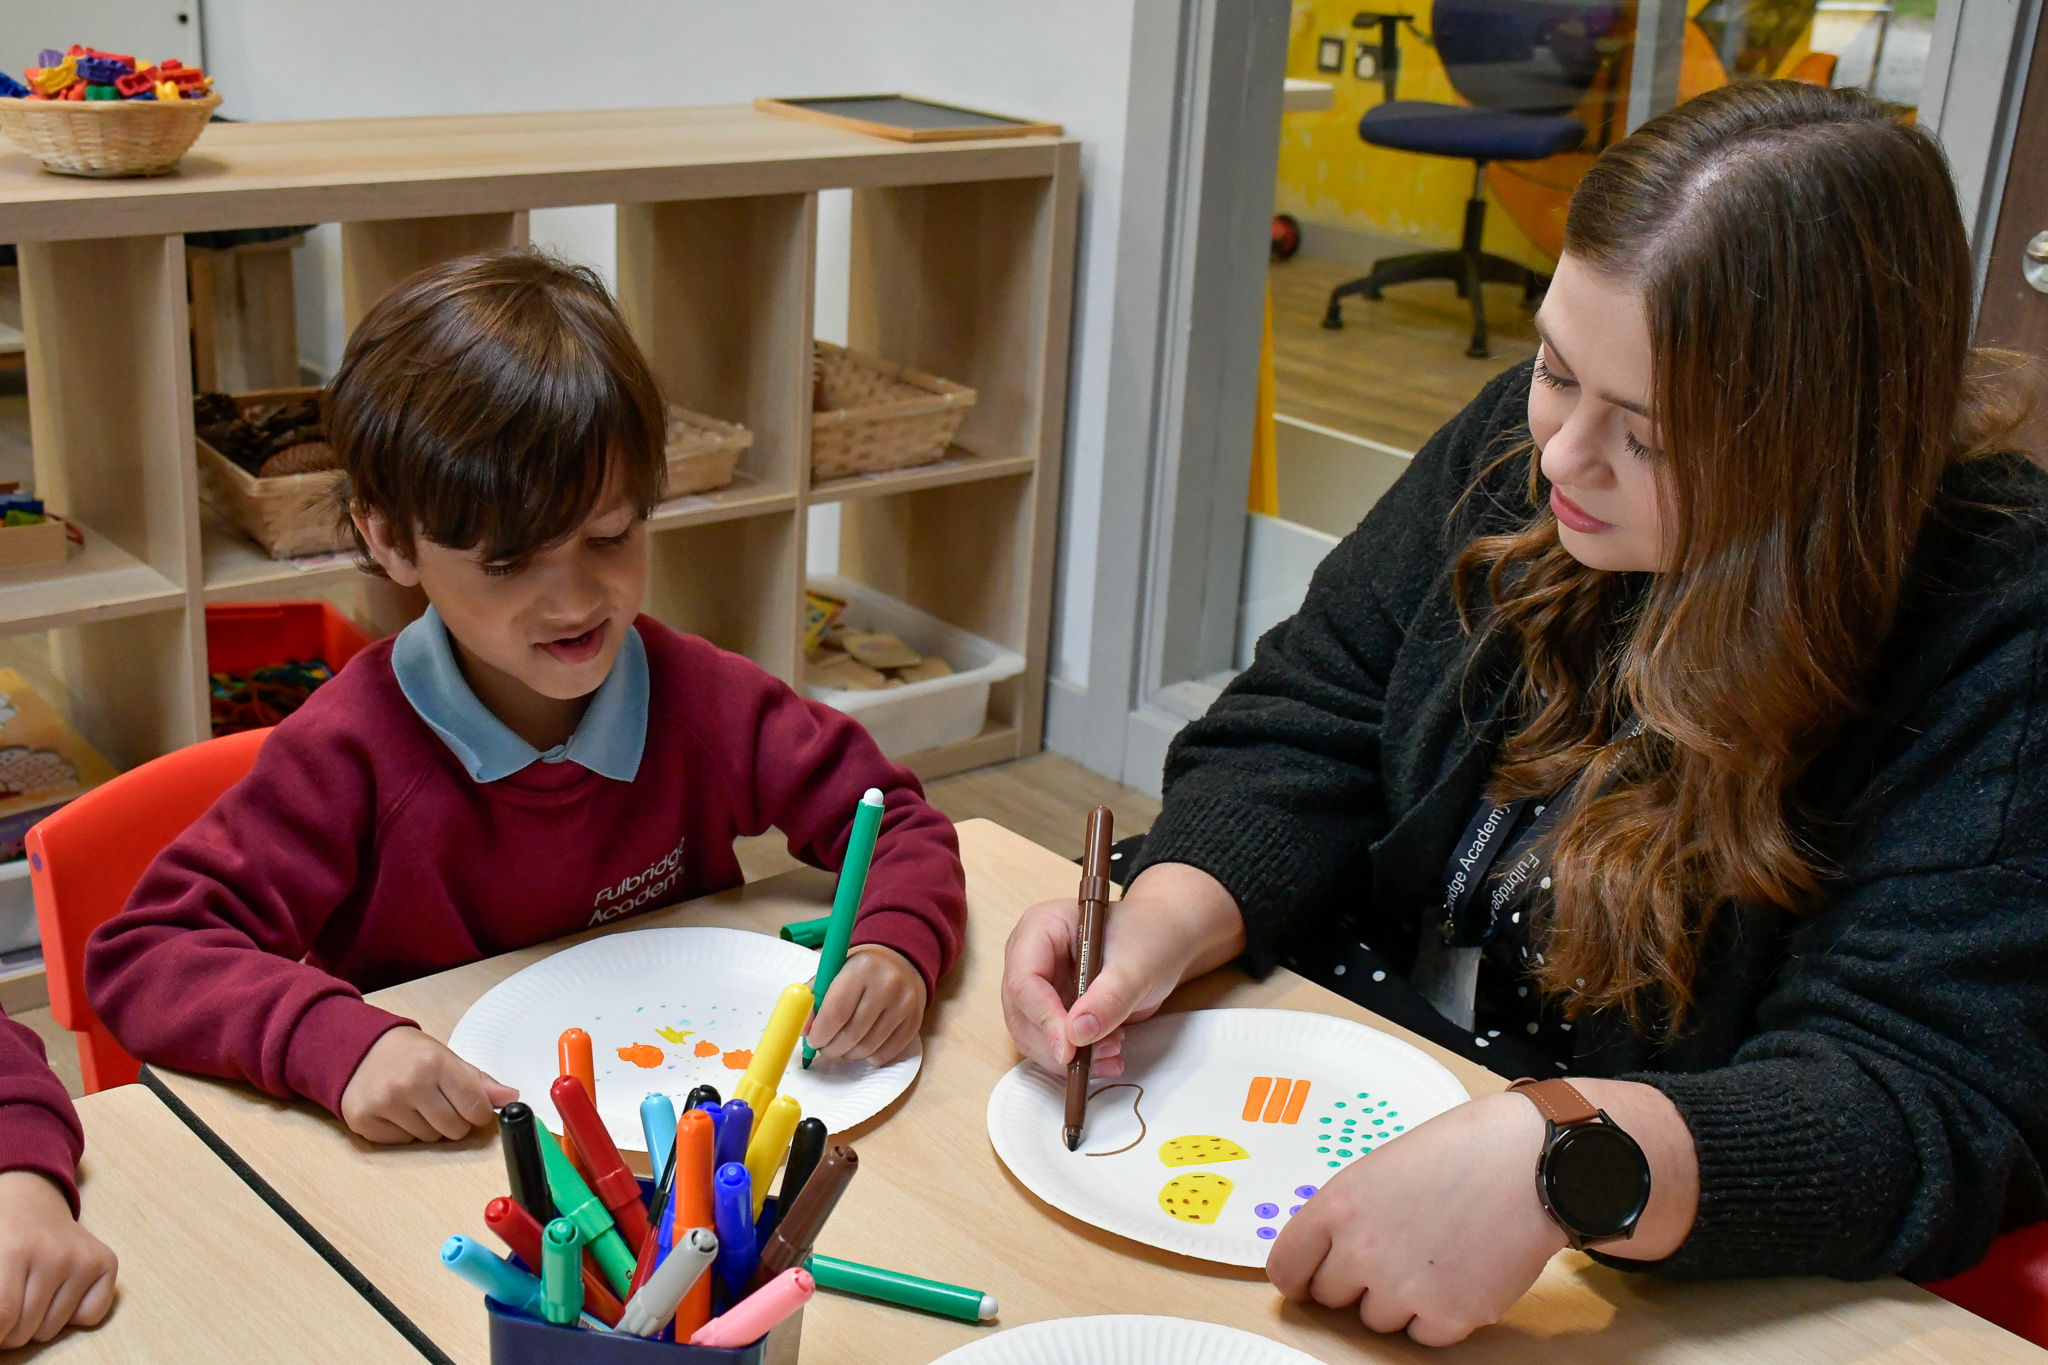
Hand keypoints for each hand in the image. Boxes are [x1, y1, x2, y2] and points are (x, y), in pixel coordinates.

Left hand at [0, 1170, 116, 1347]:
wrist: (27, 1202)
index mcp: (15, 1251)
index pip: (3, 1317)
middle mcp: (56, 1255)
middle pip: (25, 1329)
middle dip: (10, 1331)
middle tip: (6, 1308)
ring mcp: (84, 1259)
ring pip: (53, 1329)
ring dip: (37, 1325)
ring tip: (30, 1297)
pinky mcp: (107, 1261)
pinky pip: (91, 1315)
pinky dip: (74, 1317)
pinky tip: (61, 1294)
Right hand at [340, 1027, 517, 1143]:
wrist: (358, 1049)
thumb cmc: (409, 1054)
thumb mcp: (446, 1057)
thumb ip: (479, 1080)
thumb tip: (511, 1098)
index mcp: (435, 1063)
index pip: (475, 1106)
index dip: (480, 1113)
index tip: (475, 1109)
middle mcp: (409, 1084)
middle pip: (454, 1129)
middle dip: (455, 1122)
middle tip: (441, 1103)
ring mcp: (384, 1104)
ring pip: (429, 1139)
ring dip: (430, 1127)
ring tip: (417, 1104)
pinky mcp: (364, 1121)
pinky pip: (403, 1143)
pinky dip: (405, 1132)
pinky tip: (397, 1111)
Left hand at [805, 944, 926, 1064]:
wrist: (902, 961)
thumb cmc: (861, 969)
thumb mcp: (835, 970)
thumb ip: (816, 997)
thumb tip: (804, 1031)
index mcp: (861, 968)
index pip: (836, 1011)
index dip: (820, 1033)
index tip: (812, 1041)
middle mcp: (887, 985)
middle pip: (852, 1033)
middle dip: (832, 1048)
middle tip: (825, 1048)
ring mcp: (904, 1004)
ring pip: (868, 1047)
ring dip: (849, 1054)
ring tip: (842, 1047)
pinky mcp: (915, 1021)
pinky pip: (887, 1053)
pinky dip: (869, 1057)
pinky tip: (863, 1047)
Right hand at [1001, 861, 1247, 1077]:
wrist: (1165, 941)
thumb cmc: (1150, 937)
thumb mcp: (1136, 966)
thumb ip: (1108, 999)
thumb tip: (1076, 1034)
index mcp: (1041, 928)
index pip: (1024, 980)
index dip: (1043, 1017)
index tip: (1070, 1049)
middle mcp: (1030, 956)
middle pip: (1021, 1013)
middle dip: (1058, 1043)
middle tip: (1102, 1054)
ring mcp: (1039, 984)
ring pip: (1031, 1035)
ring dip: (1068, 1055)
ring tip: (1113, 1051)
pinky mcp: (1051, 1007)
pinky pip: (1050, 1042)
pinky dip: (1076, 1058)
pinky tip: (1108, 1055)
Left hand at [1267, 1079, 1699, 1344]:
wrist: (1531, 1162)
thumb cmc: (1460, 1154)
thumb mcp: (1380, 1169)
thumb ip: (1344, 1214)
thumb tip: (1323, 1254)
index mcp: (1337, 1206)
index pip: (1286, 1267)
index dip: (1300, 1275)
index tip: (1310, 1278)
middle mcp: (1361, 1252)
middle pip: (1329, 1297)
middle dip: (1354, 1282)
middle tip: (1395, 1252)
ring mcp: (1402, 1289)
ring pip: (1375, 1320)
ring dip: (1399, 1299)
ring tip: (1436, 1253)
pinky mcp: (1446, 1317)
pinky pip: (1421, 1335)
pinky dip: (1439, 1315)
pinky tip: (1460, 1273)